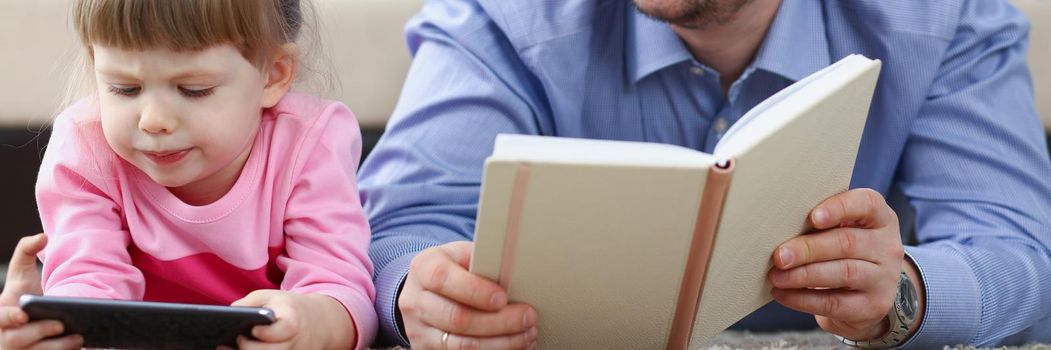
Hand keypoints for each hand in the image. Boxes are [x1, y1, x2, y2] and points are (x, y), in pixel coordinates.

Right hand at [0, 234, 82, 348]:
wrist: (33, 321)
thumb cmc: (24, 295)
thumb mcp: (21, 275)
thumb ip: (25, 251)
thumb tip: (42, 237)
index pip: (0, 319)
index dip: (8, 318)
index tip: (23, 315)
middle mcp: (3, 337)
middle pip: (18, 340)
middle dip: (40, 332)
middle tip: (61, 324)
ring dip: (56, 348)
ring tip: (78, 339)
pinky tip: (77, 348)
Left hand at [228, 290, 354, 349]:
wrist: (317, 321)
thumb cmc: (287, 307)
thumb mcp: (271, 296)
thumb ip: (250, 303)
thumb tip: (228, 313)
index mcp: (293, 321)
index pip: (285, 330)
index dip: (267, 332)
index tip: (253, 329)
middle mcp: (294, 342)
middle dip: (250, 348)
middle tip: (238, 339)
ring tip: (226, 347)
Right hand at [400, 241, 536, 348]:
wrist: (425, 291)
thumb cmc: (452, 269)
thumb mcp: (461, 256)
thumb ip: (482, 261)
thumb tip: (515, 272)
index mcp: (423, 269)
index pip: (444, 279)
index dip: (476, 291)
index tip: (503, 297)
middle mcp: (415, 302)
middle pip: (457, 318)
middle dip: (499, 321)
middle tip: (528, 317)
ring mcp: (418, 331)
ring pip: (462, 345)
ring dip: (501, 343)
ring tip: (527, 334)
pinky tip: (513, 346)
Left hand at [768, 189, 905, 340]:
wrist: (870, 291)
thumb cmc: (846, 249)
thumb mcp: (843, 229)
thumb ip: (821, 222)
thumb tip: (778, 228)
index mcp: (880, 219)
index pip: (868, 204)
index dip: (840, 209)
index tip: (812, 217)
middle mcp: (887, 247)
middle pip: (848, 243)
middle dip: (809, 249)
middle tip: (779, 256)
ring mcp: (884, 278)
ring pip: (843, 273)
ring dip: (803, 275)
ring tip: (776, 276)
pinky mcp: (873, 306)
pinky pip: (835, 303)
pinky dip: (804, 299)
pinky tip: (782, 294)